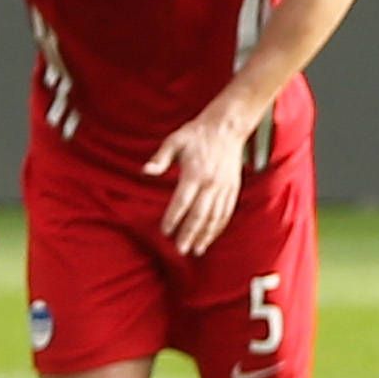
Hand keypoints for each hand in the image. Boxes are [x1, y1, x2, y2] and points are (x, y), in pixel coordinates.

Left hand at [145, 101, 256, 255]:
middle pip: (200, 214)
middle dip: (190, 234)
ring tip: (196, 250)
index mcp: (195, 173)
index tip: (165, 232)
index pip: (182, 202)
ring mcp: (224, 187)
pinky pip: (226, 212)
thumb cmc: (196, 134)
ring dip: (206, 235)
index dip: (173, 218)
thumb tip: (145, 171)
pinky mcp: (233, 189)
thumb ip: (160, 158)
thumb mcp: (174, 141)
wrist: (227, 127)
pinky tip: (211, 237)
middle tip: (181, 249)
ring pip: (215, 217)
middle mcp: (211, 183)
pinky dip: (219, 227)